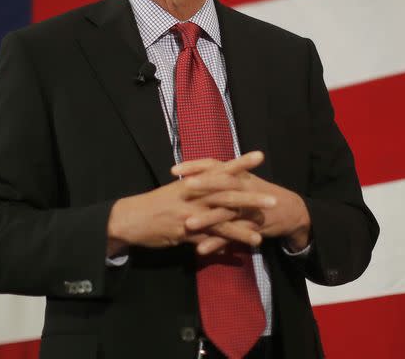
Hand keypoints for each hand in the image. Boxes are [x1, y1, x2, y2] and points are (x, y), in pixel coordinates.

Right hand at [106, 153, 276, 254]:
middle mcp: (194, 195)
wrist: (130, 219)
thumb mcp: (177, 189)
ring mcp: (190, 214)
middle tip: (273, 199)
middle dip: (251, 197)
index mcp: (193, 182)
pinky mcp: (185, 233)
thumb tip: (215, 180)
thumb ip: (197, 187)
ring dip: (243, 225)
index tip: (259, 155)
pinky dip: (224, 243)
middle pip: (227, 194)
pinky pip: (209, 239)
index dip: (240, 163)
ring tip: (263, 229)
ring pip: (221, 218)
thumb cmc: (154, 203)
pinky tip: (237, 248)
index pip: (220, 169)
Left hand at [173, 151, 311, 253]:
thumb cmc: (260, 193)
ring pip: (226, 212)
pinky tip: (201, 250)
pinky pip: (232, 236)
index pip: (216, 165)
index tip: (174, 169)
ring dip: (207, 219)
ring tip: (187, 225)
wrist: (289, 210)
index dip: (195, 166)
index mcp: (239, 175)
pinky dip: (217, 243)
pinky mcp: (252, 227)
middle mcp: (244, 188)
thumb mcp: (244, 180)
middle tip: (184, 187)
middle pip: (223, 183)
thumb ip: (223, 176)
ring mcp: (249, 208)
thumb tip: (195, 173)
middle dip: (204, 184)